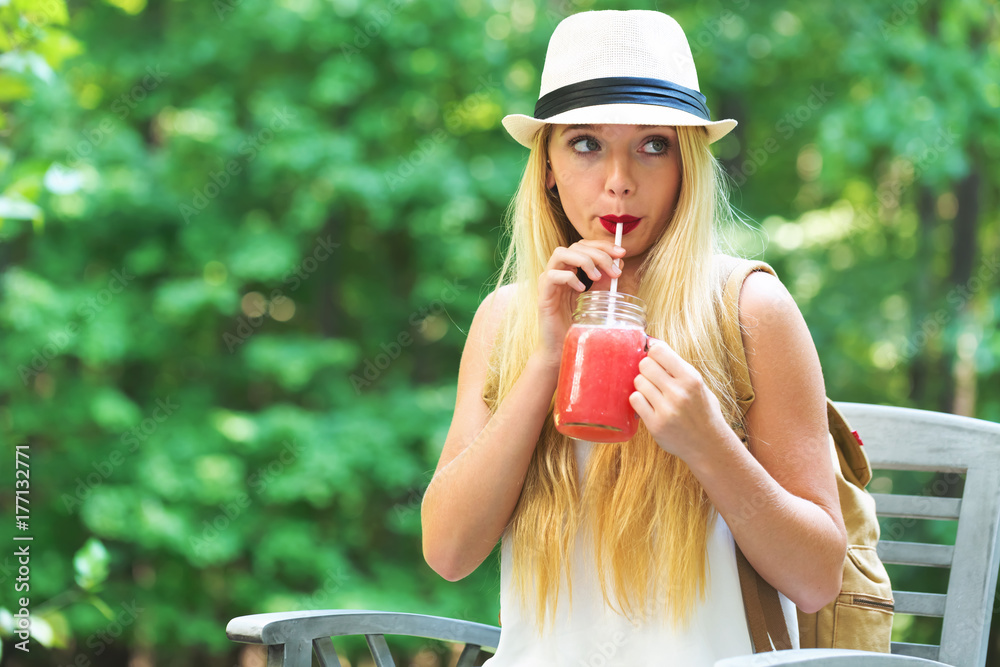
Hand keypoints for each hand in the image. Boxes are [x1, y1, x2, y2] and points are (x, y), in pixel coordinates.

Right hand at [534, 240, 625, 366]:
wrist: (560, 349)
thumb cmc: (576, 324)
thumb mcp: (596, 299)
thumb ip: (605, 280)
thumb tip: (619, 262)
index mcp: (570, 269)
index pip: (584, 245)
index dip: (603, 245)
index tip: (622, 253)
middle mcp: (557, 271)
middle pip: (575, 246)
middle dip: (599, 254)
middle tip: (616, 270)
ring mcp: (548, 282)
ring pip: (560, 254)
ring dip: (584, 261)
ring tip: (597, 277)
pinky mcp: (543, 295)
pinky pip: (552, 276)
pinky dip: (569, 278)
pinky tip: (581, 290)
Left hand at [629, 338, 730, 461]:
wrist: (709, 445)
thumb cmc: (703, 411)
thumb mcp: (698, 385)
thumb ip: (678, 368)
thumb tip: (651, 345)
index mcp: (691, 378)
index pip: (659, 350)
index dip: (653, 352)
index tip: (655, 358)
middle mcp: (679, 392)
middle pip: (645, 365)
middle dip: (646, 369)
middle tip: (653, 378)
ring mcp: (666, 409)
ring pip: (638, 382)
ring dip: (643, 386)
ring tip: (654, 393)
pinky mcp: (655, 424)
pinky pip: (635, 400)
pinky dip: (639, 400)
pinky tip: (648, 404)